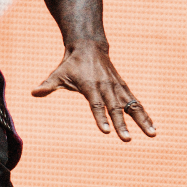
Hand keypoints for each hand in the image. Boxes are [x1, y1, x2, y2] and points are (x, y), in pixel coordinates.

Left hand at [32, 42, 156, 140]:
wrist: (89, 46)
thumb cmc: (71, 64)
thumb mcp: (58, 74)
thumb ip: (48, 85)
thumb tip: (34, 92)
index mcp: (90, 86)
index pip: (96, 105)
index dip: (100, 118)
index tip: (106, 132)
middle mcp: (106, 87)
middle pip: (115, 108)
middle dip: (122, 124)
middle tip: (127, 140)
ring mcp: (117, 87)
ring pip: (132, 105)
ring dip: (142, 120)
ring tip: (153, 134)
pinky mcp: (123, 87)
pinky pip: (136, 103)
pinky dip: (144, 114)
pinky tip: (152, 127)